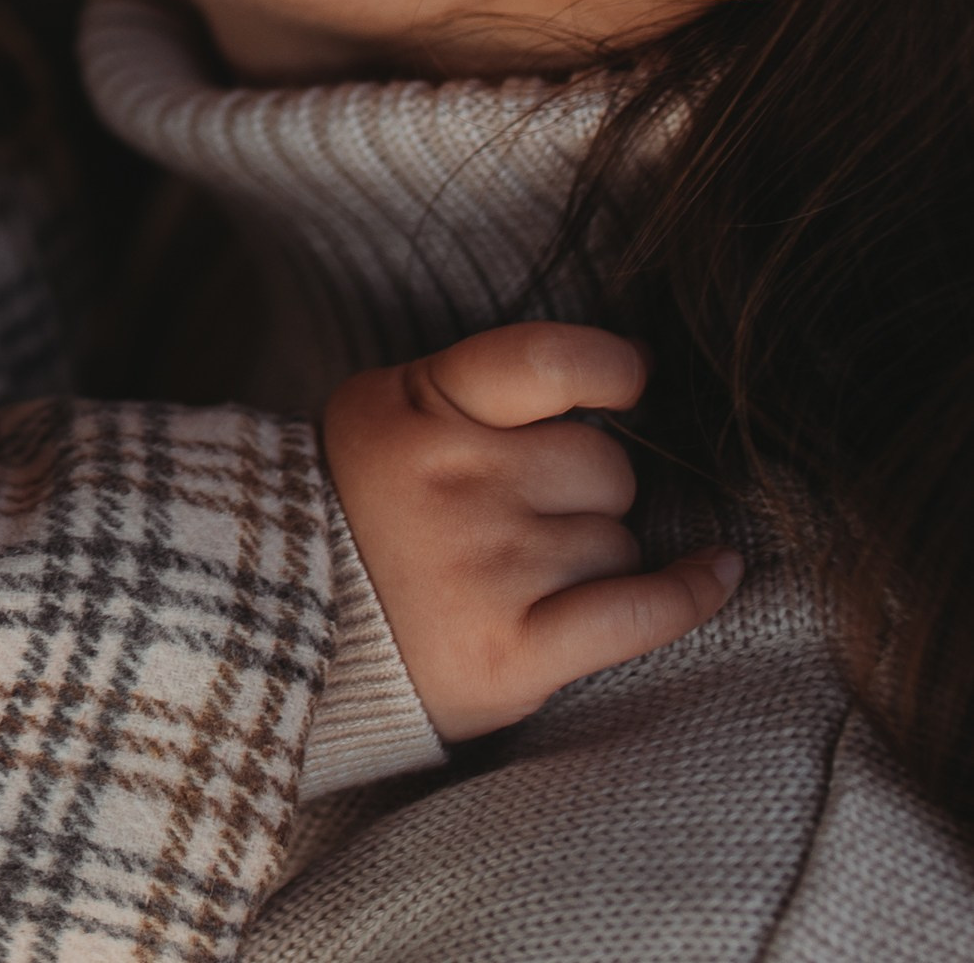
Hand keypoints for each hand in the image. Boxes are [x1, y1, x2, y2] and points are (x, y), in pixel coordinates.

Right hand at [322, 321, 741, 742]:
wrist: (296, 625)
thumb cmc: (367, 505)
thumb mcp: (391, 408)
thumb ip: (485, 387)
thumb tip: (629, 373)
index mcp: (423, 407)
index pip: (546, 362)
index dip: (608, 368)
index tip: (632, 381)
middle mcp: (456, 481)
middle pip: (604, 466)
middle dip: (588, 490)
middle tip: (531, 516)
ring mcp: (486, 569)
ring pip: (619, 541)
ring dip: (595, 556)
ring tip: (527, 575)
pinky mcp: (511, 653)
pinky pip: (639, 612)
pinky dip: (690, 593)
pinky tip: (718, 571)